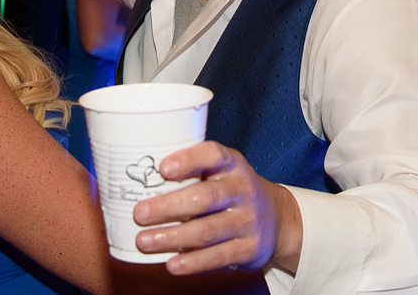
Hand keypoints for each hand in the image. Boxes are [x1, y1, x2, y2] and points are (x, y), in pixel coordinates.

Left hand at [132, 141, 301, 275]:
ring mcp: (248, 221)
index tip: (163, 168)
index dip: (188, 160)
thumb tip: (139, 179)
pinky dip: (192, 262)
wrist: (277, 218)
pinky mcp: (249, 248)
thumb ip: (191, 172)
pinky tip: (172, 263)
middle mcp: (242, 190)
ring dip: (172, 237)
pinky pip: (218, 257)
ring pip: (207, 231)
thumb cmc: (233, 191)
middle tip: (139, 213)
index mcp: (232, 165)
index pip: (213, 155)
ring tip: (144, 241)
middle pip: (204, 198)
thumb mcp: (221, 172)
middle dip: (168, 206)